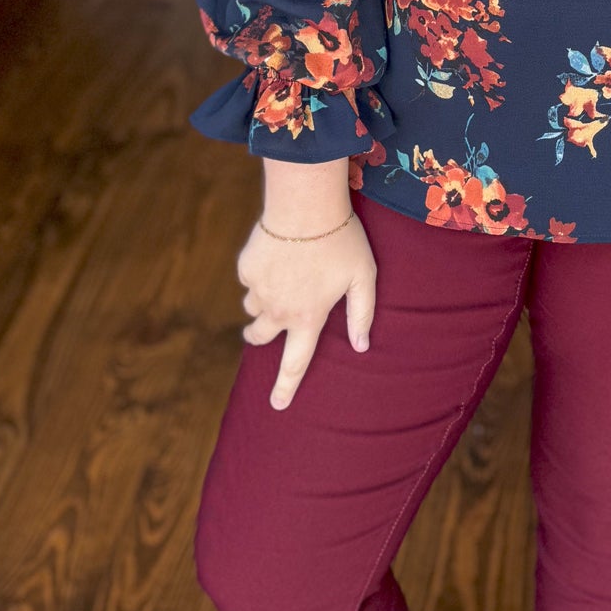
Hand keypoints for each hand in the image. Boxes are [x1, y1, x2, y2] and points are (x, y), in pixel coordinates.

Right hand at [238, 214, 376, 410]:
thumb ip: (362, 314)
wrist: (305, 205)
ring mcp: (259, 289)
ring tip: (281, 277)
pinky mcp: (246, 267)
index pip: (295, 362)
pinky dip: (260, 272)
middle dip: (260, 338)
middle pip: (260, 337)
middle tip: (265, 330)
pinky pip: (250, 278)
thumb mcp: (363, 278)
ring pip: (252, 307)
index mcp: (308, 317)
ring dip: (262, 301)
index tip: (277, 405)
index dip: (286, 387)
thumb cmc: (341, 240)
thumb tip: (362, 346)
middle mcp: (279, 310)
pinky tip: (276, 252)